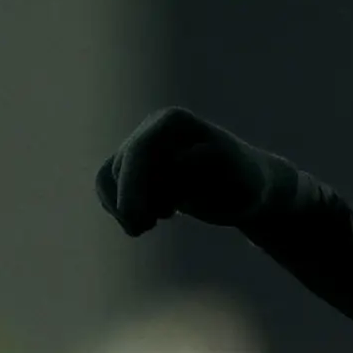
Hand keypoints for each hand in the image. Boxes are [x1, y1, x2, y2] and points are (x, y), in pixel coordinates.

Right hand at [96, 108, 288, 235]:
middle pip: (122, 166)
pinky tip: (142, 223)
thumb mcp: (235, 178)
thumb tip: (180, 159)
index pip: (142, 152)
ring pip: (110, 178)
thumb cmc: (244, 184)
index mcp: (174, 122)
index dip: (145, 187)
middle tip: (139, 231)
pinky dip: (116, 207)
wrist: (246, 189)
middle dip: (129, 201)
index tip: (166, 215)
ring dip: (125, 207)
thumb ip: (208, 168)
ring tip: (148, 225)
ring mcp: (142, 147)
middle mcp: (152, 128)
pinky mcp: (136, 168)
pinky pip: (106, 186)